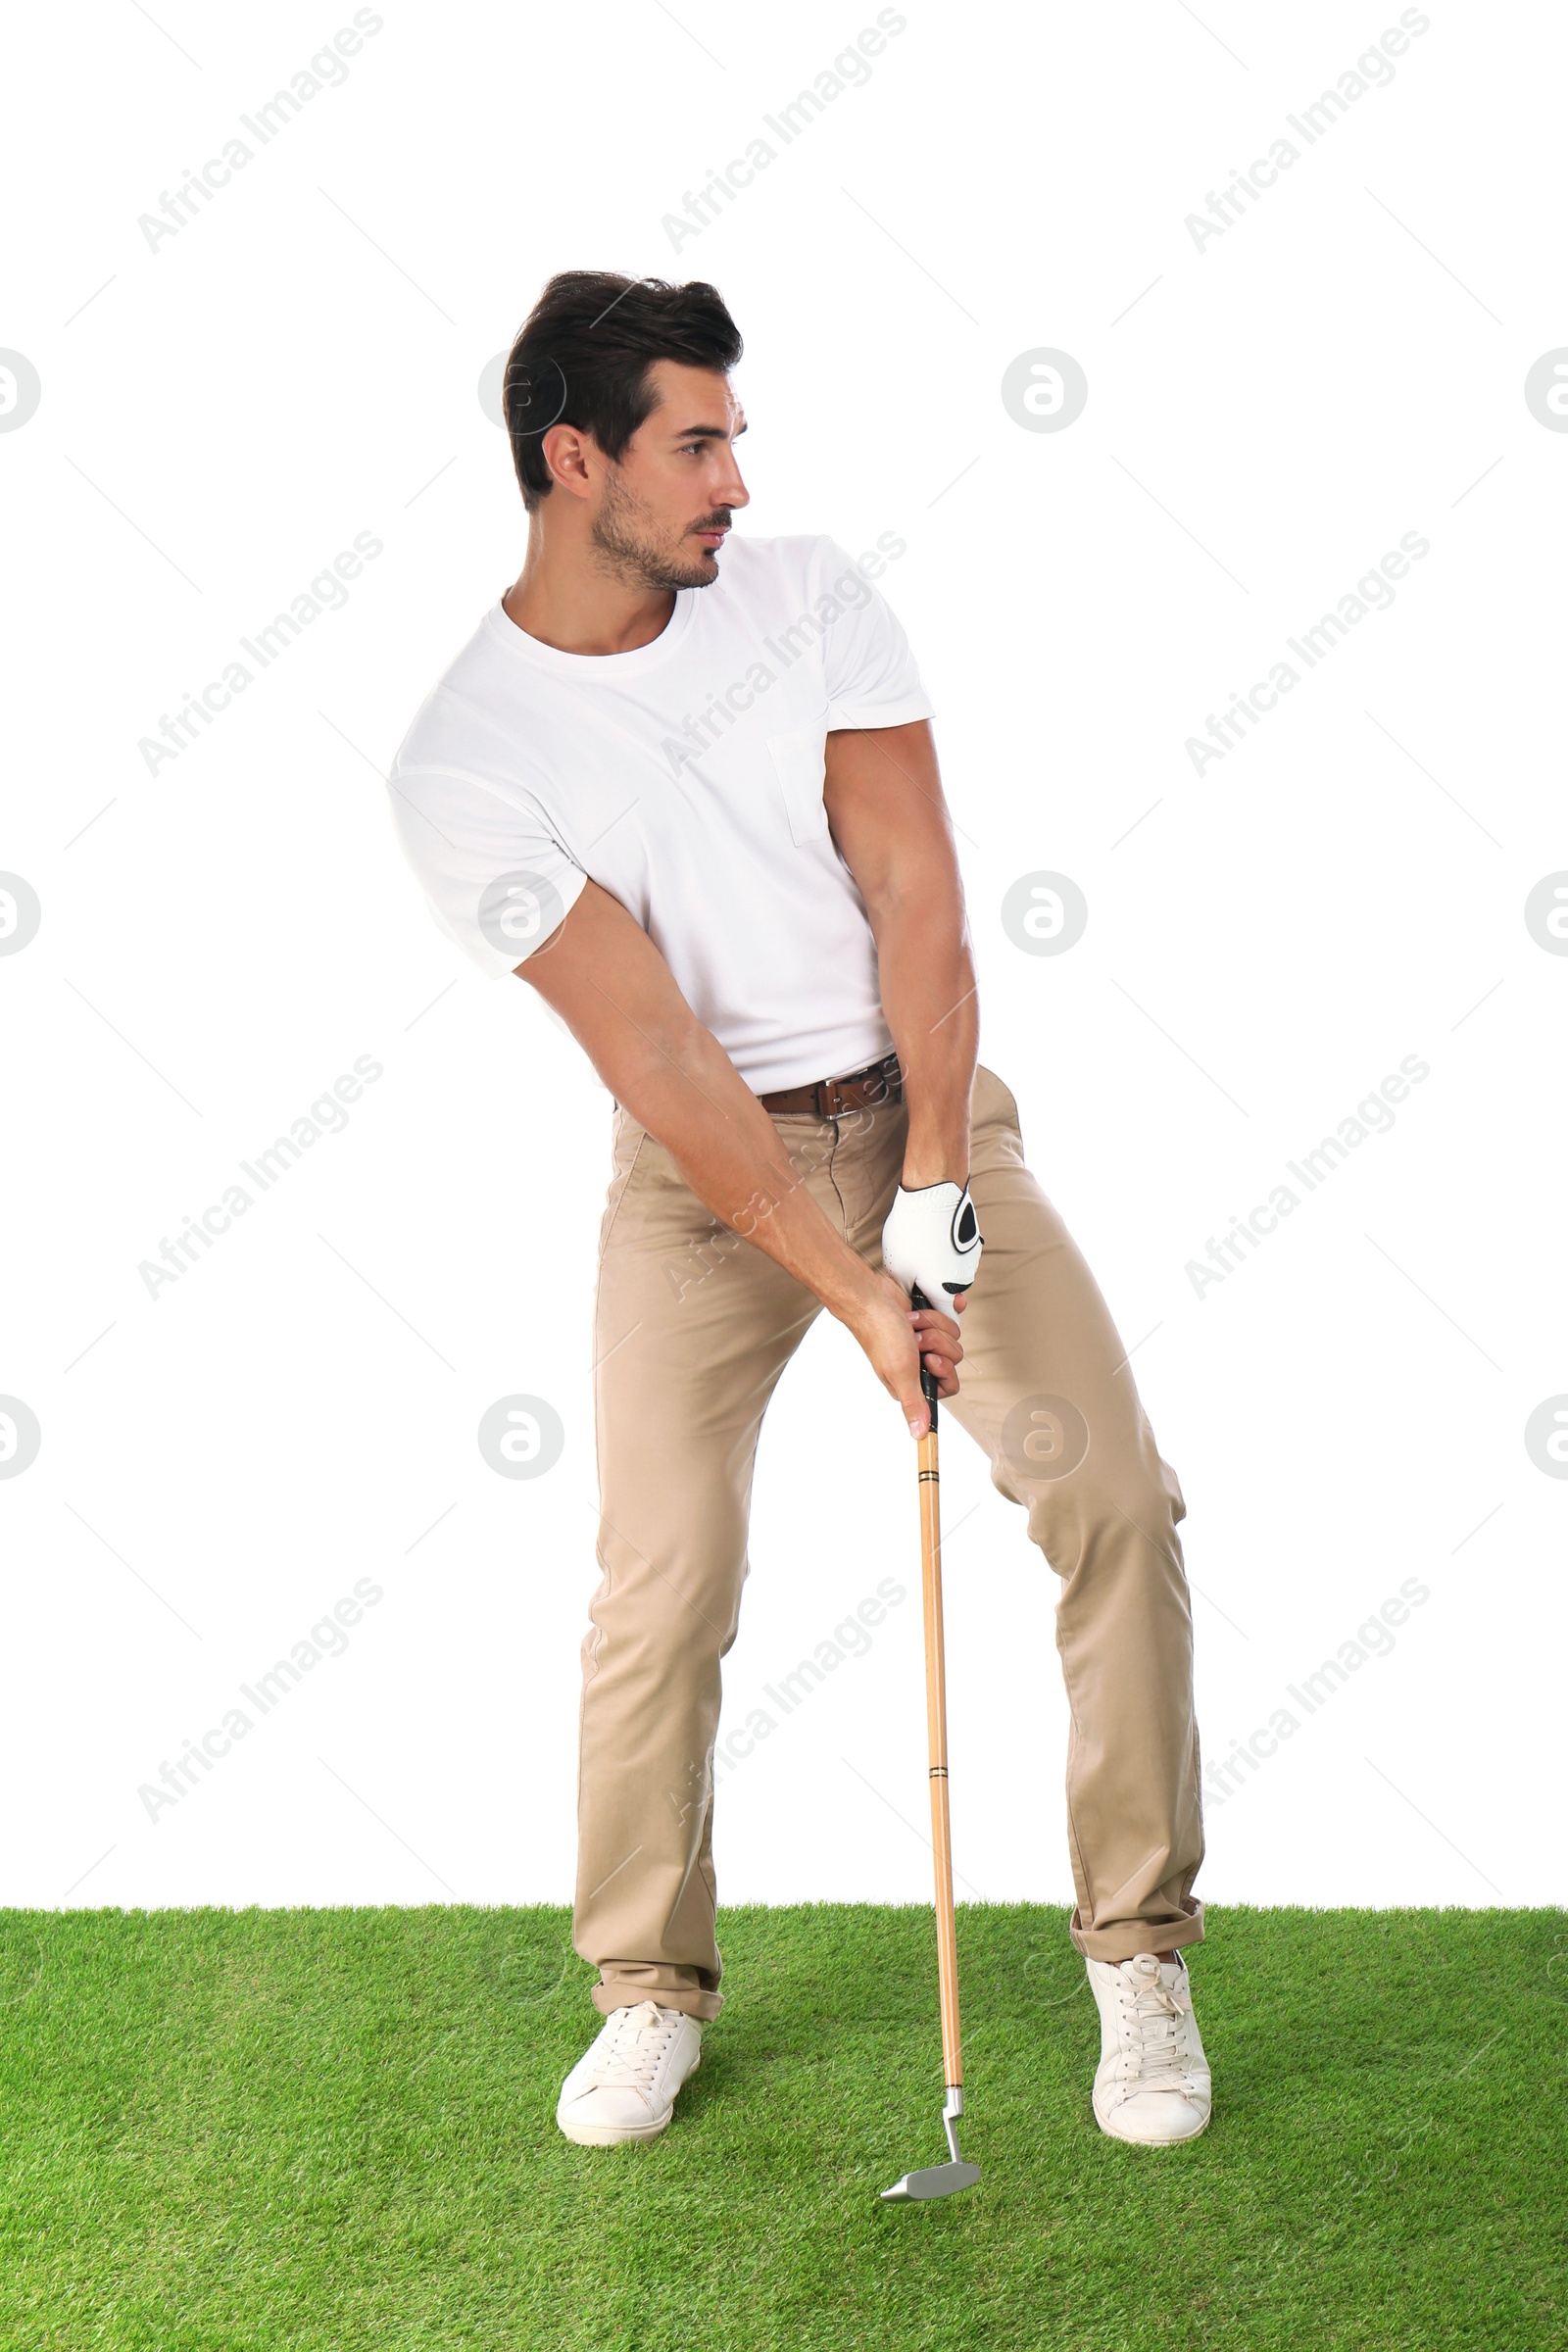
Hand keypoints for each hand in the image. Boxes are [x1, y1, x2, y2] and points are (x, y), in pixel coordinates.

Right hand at [839, 1270, 964, 1438]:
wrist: (871, 1297)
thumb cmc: (881, 1333)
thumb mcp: (900, 1373)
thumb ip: (913, 1403)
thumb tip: (919, 1435)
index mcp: (913, 1381)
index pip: (949, 1385)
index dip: (944, 1371)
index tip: (929, 1360)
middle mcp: (920, 1362)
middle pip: (954, 1358)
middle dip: (936, 1343)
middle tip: (914, 1340)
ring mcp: (926, 1339)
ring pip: (953, 1336)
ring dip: (932, 1324)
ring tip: (911, 1324)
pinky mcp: (929, 1320)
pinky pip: (951, 1317)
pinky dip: (941, 1311)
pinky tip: (924, 1308)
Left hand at [880, 1179, 983, 1327]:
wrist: (934, 1193)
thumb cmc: (912, 1231)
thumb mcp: (896, 1268)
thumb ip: (903, 1294)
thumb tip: (903, 1305)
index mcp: (945, 1292)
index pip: (943, 1320)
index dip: (929, 1319)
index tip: (917, 1313)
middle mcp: (963, 1280)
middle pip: (946, 1296)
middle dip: (929, 1291)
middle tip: (910, 1275)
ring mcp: (970, 1259)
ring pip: (951, 1275)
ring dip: (936, 1270)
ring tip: (918, 1250)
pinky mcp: (972, 1242)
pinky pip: (956, 1256)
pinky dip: (945, 1253)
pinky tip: (930, 1238)